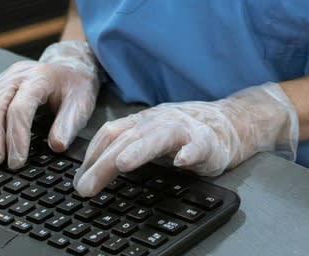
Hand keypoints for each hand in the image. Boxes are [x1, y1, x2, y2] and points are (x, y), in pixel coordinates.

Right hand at [0, 39, 98, 169]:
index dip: (17, 136)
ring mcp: (0, 80)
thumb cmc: (74, 85)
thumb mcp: (82, 102)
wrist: (68, 64)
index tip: (17, 161)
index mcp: (40, 78)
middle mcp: (16, 76)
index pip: (21, 107)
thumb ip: (69, 124)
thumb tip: (56, 146)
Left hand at [73, 83, 298, 197]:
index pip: (111, 133)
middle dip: (104, 162)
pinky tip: (182, 161)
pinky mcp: (208, 141)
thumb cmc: (186, 134)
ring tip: (122, 164)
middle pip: (128, 137)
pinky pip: (199, 145)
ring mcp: (185, 129)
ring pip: (159, 136)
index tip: (77, 180)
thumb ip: (126, 146)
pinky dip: (189, 152)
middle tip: (85, 187)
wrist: (231, 122)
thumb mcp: (151, 135)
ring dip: (140, 149)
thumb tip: (89, 172)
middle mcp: (161, 121)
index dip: (91, 155)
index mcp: (144, 121)